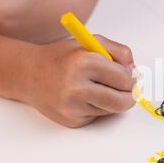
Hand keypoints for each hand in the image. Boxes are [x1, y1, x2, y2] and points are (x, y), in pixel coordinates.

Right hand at [22, 35, 136, 127]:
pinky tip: (83, 98)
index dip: (130, 79)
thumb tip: (135, 71)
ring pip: (111, 111)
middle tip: (127, 91)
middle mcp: (76, 86)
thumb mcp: (91, 42)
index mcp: (84, 62)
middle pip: (121, 102)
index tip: (129, 77)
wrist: (28, 74)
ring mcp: (72, 106)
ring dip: (112, 101)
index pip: (124, 80)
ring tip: (99, 89)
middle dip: (129, 97)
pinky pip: (97, 116)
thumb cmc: (63, 57)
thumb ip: (119, 52)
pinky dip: (97, 108)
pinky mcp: (70, 120)